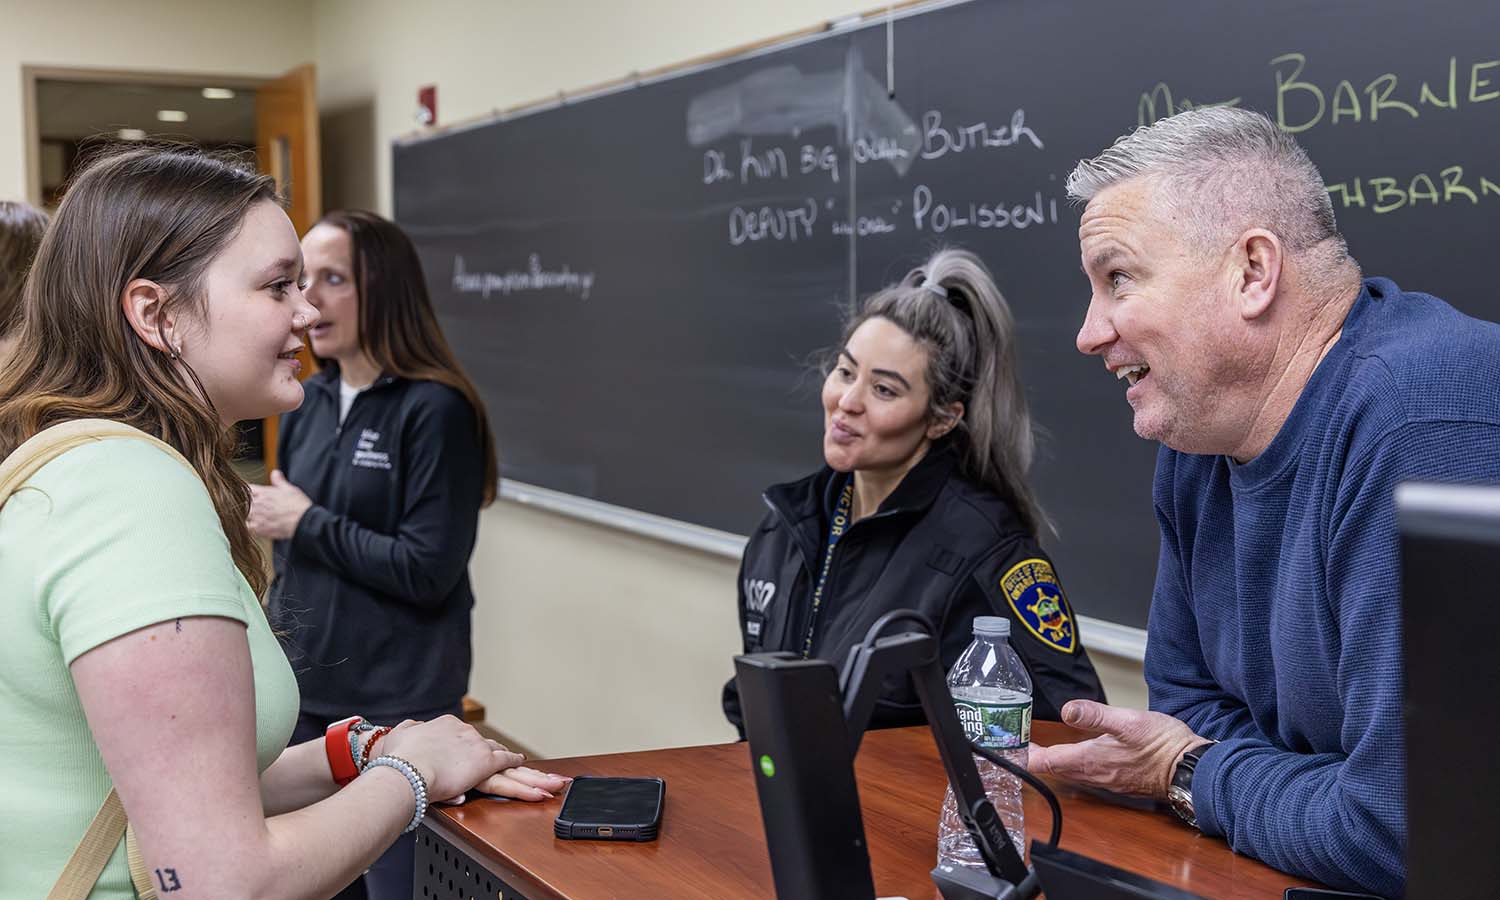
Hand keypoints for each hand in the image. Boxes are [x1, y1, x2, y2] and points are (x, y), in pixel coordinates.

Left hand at [247, 470, 312, 539]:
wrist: (303, 521)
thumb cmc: (298, 505)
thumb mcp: (290, 489)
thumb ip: (279, 481)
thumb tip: (275, 473)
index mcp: (263, 492)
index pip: (245, 488)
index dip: (242, 489)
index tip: (242, 492)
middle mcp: (257, 503)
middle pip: (239, 502)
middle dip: (240, 503)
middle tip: (241, 506)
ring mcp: (256, 516)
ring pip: (240, 515)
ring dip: (242, 515)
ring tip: (246, 517)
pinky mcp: (258, 529)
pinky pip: (245, 528)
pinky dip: (245, 528)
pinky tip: (249, 528)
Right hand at [367, 725, 567, 802]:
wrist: (404, 767)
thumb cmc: (394, 758)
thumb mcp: (399, 738)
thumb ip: (409, 734)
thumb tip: (409, 732)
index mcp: (448, 728)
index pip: (473, 744)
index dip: (486, 755)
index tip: (496, 762)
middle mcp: (467, 736)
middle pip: (498, 753)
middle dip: (521, 767)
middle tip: (547, 775)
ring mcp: (477, 750)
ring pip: (511, 767)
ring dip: (534, 778)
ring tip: (556, 785)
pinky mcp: (483, 765)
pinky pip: (510, 776)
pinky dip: (526, 785)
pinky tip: (541, 791)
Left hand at [1025, 700, 1206, 798]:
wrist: (1191, 768)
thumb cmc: (1162, 745)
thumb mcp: (1127, 721)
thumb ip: (1094, 715)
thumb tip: (1067, 710)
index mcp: (1089, 760)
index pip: (1044, 762)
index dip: (1025, 754)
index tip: (1011, 743)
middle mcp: (1094, 775)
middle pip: (1053, 770)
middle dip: (1035, 758)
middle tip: (1021, 743)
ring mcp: (1106, 781)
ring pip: (1069, 774)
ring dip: (1053, 763)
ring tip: (1042, 749)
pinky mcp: (1118, 781)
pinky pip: (1086, 776)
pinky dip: (1072, 766)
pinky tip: (1077, 756)